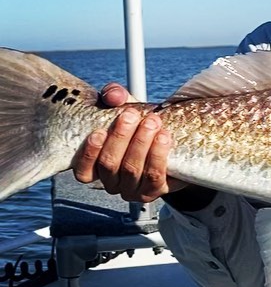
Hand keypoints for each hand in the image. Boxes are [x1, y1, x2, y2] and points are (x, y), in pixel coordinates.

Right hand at [72, 83, 186, 202]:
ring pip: (132, 169)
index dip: (89, 153)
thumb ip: (114, 96)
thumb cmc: (138, 124)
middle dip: (121, 138)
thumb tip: (114, 95)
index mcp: (95, 168)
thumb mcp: (123, 107)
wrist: (170, 141)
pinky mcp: (154, 190)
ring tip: (152, 122)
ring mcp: (132, 190)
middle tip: (132, 115)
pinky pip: (155, 176)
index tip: (99, 131)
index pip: (83, 171)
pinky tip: (164, 137)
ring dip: (141, 143)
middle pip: (109, 165)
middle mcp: (111, 182)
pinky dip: (158, 154)